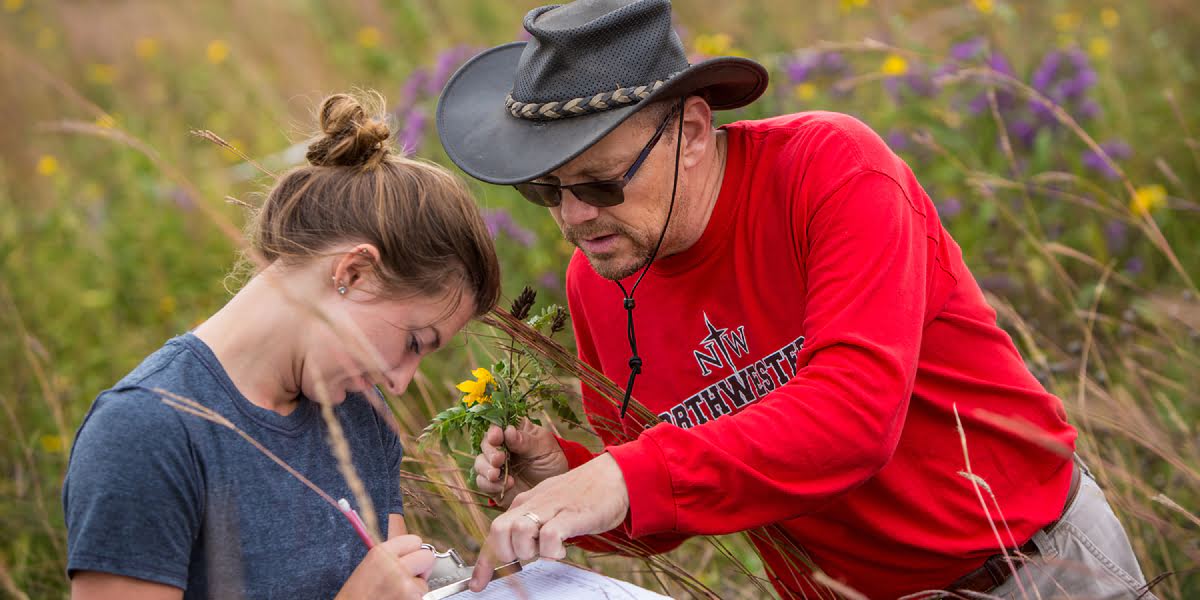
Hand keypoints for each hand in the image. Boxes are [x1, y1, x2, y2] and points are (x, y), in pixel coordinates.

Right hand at [336, 535, 434, 599]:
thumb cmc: (357, 594)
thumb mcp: (370, 565)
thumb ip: (392, 554)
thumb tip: (413, 548)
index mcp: (382, 553)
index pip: (415, 540)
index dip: (414, 551)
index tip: (409, 558)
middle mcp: (395, 566)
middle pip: (428, 557)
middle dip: (422, 567)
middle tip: (410, 575)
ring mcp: (405, 585)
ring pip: (425, 582)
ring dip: (416, 588)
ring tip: (397, 593)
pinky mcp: (411, 599)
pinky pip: (422, 596)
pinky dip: (413, 599)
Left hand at [469, 454, 628, 591]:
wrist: (614, 475)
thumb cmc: (583, 495)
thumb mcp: (550, 506)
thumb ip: (533, 523)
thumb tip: (518, 550)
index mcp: (526, 502)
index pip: (495, 531)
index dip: (483, 561)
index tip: (478, 584)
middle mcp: (534, 503)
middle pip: (499, 529)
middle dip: (504, 553)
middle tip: (523, 559)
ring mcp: (553, 507)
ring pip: (519, 530)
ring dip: (527, 550)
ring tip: (544, 551)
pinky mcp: (573, 514)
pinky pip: (550, 534)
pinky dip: (551, 549)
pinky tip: (561, 548)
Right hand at [474, 420, 568, 507]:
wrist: (554, 491)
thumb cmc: (552, 463)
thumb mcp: (544, 449)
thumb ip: (526, 441)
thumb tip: (508, 431)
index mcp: (515, 432)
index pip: (498, 425)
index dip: (494, 430)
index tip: (497, 436)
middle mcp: (502, 447)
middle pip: (485, 443)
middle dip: (490, 451)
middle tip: (499, 459)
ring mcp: (496, 466)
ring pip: (480, 463)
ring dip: (486, 468)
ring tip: (497, 475)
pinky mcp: (493, 484)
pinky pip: (482, 482)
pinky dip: (490, 484)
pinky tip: (507, 485)